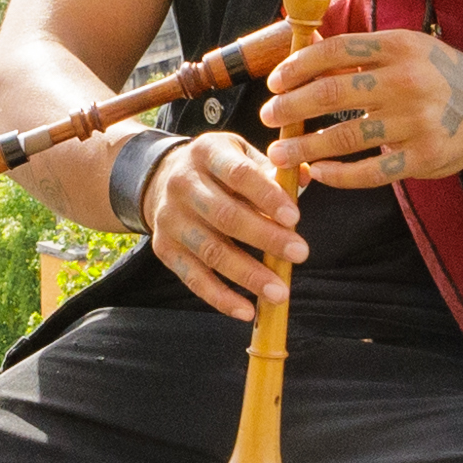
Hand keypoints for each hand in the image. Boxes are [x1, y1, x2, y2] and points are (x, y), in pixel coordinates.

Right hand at [146, 130, 307, 319]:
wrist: (159, 178)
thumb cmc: (216, 169)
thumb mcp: (239, 154)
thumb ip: (271, 168)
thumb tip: (303, 179)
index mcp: (206, 153)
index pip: (238, 174)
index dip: (267, 196)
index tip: (295, 217)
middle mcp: (182, 184)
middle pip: (225, 216)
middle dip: (265, 238)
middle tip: (299, 254)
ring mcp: (170, 219)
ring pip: (211, 251)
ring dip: (248, 275)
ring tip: (280, 292)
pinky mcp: (164, 248)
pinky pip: (193, 278)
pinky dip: (220, 298)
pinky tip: (247, 310)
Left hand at [265, 26, 462, 191]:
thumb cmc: (436, 75)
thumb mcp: (405, 48)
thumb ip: (359, 50)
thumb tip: (306, 44)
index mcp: (398, 47)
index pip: (335, 51)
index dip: (297, 67)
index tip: (274, 83)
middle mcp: (406, 81)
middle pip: (332, 93)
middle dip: (291, 108)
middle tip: (268, 118)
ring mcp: (415, 121)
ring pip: (345, 137)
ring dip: (305, 147)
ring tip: (280, 153)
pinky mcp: (422, 157)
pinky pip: (371, 171)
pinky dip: (339, 175)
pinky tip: (317, 172)